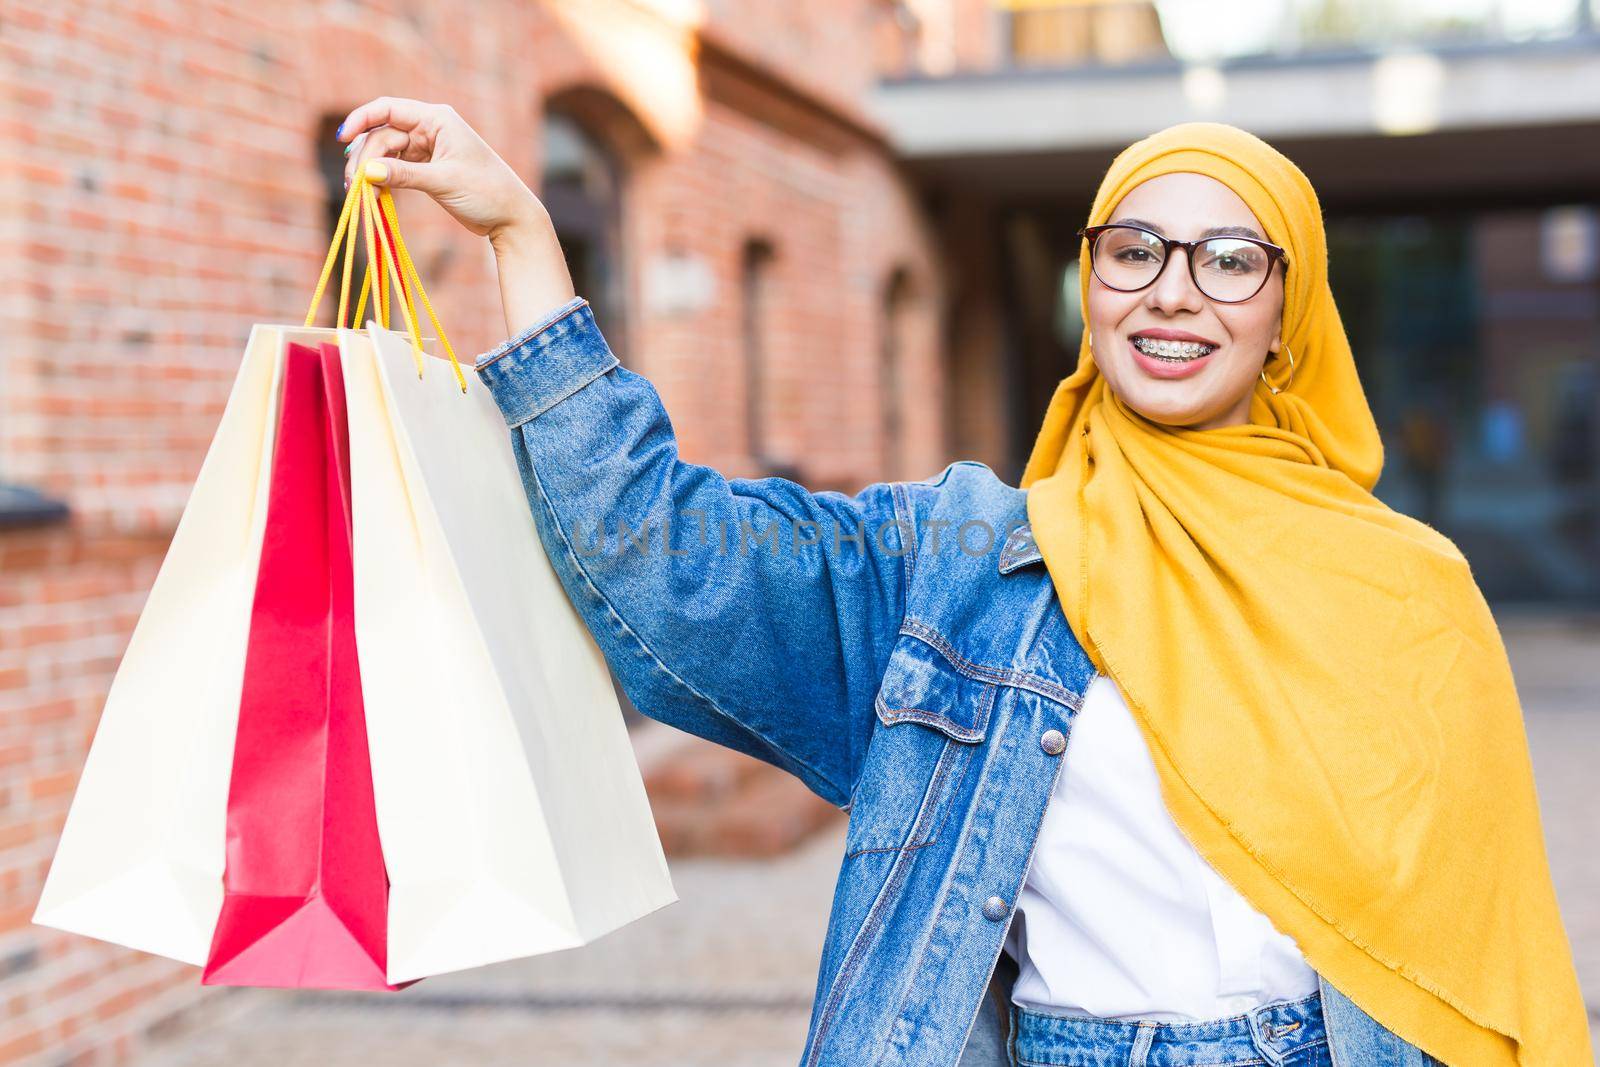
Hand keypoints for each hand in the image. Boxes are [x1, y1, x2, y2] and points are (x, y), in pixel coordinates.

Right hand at [336, 97, 576, 337]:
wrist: (511, 217)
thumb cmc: (486, 192)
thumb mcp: (443, 182)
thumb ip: (404, 175)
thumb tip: (366, 171)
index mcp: (437, 119)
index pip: (388, 109)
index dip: (361, 120)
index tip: (341, 140)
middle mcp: (430, 128)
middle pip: (383, 136)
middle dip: (366, 158)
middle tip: (354, 186)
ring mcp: (428, 149)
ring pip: (386, 154)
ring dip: (371, 171)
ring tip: (360, 194)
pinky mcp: (427, 169)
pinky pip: (396, 169)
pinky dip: (383, 180)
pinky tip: (373, 195)